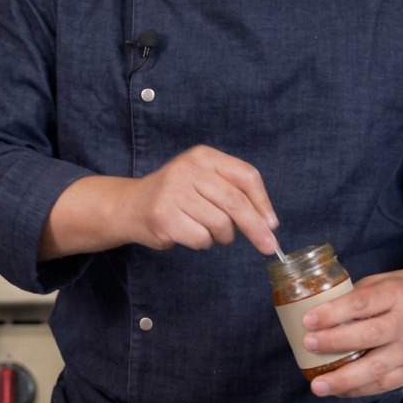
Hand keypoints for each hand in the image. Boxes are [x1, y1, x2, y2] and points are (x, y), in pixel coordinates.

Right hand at [40, 145, 281, 258]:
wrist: (130, 205)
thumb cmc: (177, 195)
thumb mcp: (204, 180)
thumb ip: (233, 192)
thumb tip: (268, 223)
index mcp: (203, 156)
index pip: (245, 176)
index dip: (263, 202)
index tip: (272, 224)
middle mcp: (188, 170)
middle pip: (236, 203)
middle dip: (255, 228)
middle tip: (267, 246)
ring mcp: (174, 193)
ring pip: (220, 225)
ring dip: (222, 237)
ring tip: (209, 232)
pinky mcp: (164, 217)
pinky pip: (201, 238)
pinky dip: (202, 243)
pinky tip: (190, 234)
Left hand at [300, 254, 402, 397]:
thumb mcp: (389, 280)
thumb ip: (360, 294)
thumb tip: (324, 308)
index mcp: (399, 295)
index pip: (362, 304)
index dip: (333, 312)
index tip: (308, 320)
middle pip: (369, 336)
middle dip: (335, 343)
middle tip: (308, 346)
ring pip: (376, 369)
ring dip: (344, 379)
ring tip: (318, 386)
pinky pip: (385, 384)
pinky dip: (360, 390)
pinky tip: (339, 391)